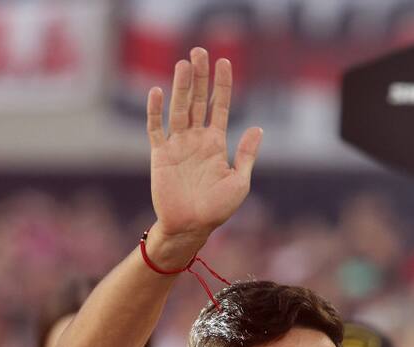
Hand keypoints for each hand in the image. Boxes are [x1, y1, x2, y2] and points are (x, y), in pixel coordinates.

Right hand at [146, 47, 262, 259]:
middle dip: (200, 77)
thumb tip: (257, 128)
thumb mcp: (239, 182)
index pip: (220, 106)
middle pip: (198, 101)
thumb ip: (245, 155)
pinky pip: (156, 129)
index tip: (225, 62)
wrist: (191, 227)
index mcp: (216, 143)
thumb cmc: (217, 209)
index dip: (222, 85)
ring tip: (184, 64)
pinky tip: (157, 92)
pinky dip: (156, 111)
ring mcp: (178, 145)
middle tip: (200, 51)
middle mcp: (196, 139)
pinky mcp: (160, 155)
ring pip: (180, 109)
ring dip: (181, 87)